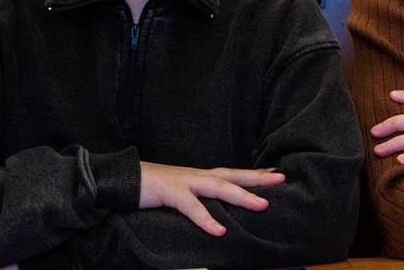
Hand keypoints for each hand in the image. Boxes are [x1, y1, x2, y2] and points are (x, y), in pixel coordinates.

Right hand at [138, 161, 284, 236]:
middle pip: (233, 176)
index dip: (255, 174)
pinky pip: (191, 207)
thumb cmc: (152, 188)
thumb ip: (198, 197)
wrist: (122, 179)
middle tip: (282, 179)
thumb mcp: (180, 192)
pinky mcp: (170, 192)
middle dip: (258, 178)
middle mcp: (197, 176)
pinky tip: (219, 231)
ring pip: (218, 188)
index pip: (233, 173)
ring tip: (262, 205)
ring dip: (242, 195)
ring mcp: (185, 182)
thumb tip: (215, 210)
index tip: (277, 173)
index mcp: (200, 176)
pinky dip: (206, 219)